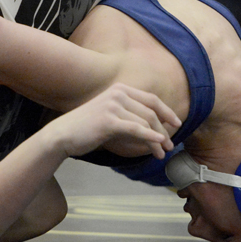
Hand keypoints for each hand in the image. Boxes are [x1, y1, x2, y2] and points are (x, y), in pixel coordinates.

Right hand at [46, 84, 180, 159]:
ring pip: (145, 122)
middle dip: (164, 128)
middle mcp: (118, 93)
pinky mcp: (109, 120)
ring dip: (158, 139)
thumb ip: (130, 116)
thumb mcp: (110, 116)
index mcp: (119, 89)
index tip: (177, 123)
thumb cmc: (87, 128)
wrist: (63, 134)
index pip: (151, 99)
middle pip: (151, 111)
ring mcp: (113, 105)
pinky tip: (158, 144)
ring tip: (162, 153)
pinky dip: (150, 137)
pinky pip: (136, 129)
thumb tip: (154, 128)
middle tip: (170, 145)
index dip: (167, 111)